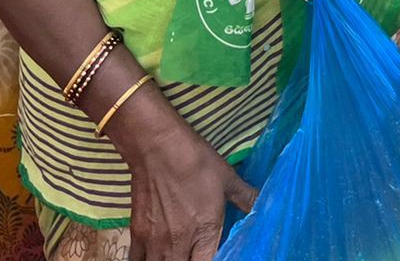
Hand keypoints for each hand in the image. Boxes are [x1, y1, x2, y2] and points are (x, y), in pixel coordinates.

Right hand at [127, 121, 255, 260]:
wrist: (158, 148)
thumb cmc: (196, 162)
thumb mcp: (228, 179)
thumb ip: (245, 198)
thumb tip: (263, 204)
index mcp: (205, 231)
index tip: (213, 254)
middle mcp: (180, 243)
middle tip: (195, 254)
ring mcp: (155, 242)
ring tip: (177, 254)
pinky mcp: (137, 234)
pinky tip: (155, 256)